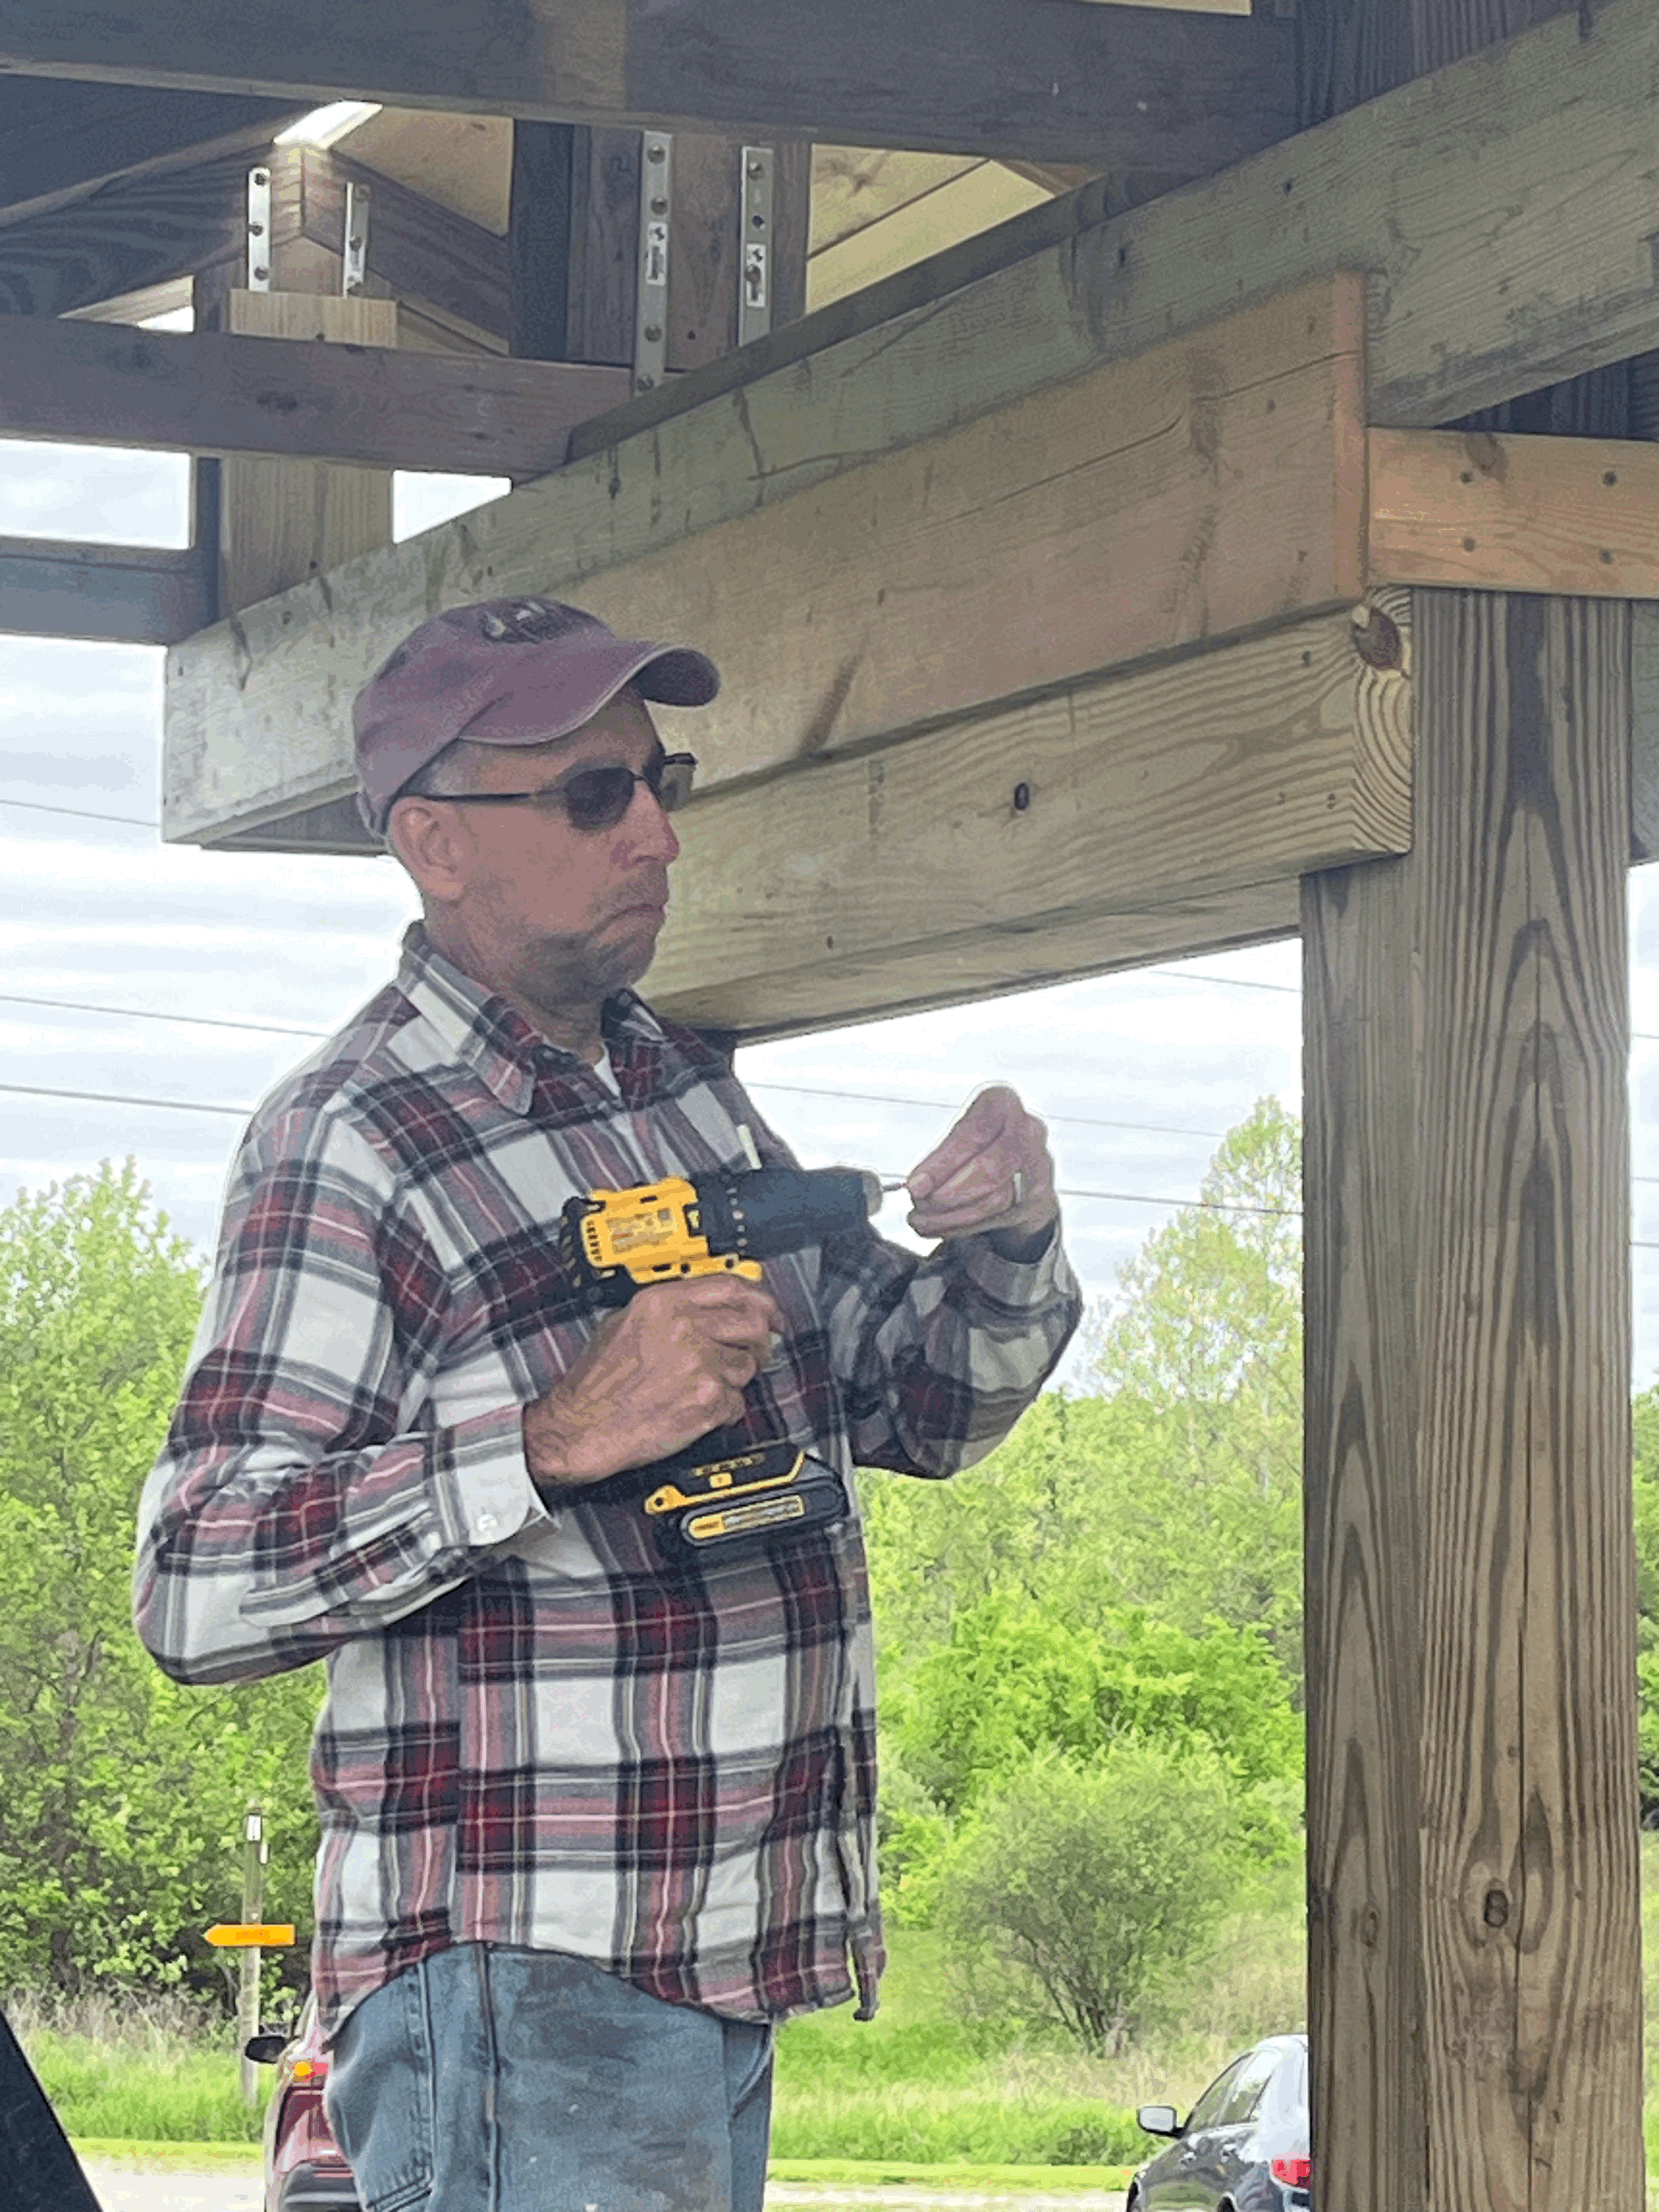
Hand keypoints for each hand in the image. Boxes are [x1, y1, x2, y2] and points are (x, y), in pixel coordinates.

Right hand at [522, 1274, 783, 1495]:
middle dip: (761, 1338)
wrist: (582, 1426)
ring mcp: (700, 1365)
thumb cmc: (597, 1383)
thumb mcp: (623, 1322)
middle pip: (753, 1323)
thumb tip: (706, 1303)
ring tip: (707, 1384)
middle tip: (758, 1348)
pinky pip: (738, 1402)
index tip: (768, 1309)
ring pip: (748, 1366)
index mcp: (664, 1303)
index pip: (732, 1287)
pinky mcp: (708, 1402)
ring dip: (737, 1377)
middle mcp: (686, 1329)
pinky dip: (725, 1408)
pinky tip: (700, 1407)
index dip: (758, 1298)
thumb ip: (667, 1307)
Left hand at [905, 1084, 1056, 1241]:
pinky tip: (943, 1225)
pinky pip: (1000, 1218)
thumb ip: (939, 1160)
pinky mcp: (1040, 1196)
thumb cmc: (982, 1144)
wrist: (1022, 1165)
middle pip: (990, 1169)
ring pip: (995, 1199)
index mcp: (1001, 1101)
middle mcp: (1028, 1128)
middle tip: (919, 1205)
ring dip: (953, 1216)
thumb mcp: (959, 1138)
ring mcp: (1039, 1164)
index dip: (942, 1165)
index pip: (972, 1134)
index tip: (915, 1187)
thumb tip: (918, 1186)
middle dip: (948, 1194)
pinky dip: (965, 1226)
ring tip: (923, 1220)